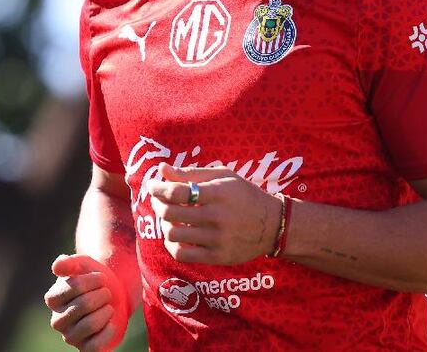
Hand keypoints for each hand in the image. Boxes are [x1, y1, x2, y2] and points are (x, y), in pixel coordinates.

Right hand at [45, 254, 129, 350]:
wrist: (114, 295)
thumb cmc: (94, 279)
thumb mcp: (82, 264)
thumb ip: (68, 262)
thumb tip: (57, 267)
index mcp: (52, 299)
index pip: (75, 286)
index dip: (93, 280)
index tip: (100, 277)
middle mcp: (57, 320)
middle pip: (84, 304)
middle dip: (102, 295)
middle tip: (106, 293)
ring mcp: (70, 337)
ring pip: (91, 324)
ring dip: (106, 311)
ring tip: (108, 306)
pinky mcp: (84, 349)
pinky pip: (96, 345)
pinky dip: (108, 331)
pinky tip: (110, 322)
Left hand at [146, 163, 281, 264]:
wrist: (273, 224)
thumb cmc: (243, 194)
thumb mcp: (223, 176)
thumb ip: (191, 173)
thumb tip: (162, 169)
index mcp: (218, 193)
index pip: (177, 192)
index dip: (158, 189)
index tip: (153, 186)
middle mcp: (218, 217)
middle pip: (170, 213)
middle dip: (158, 205)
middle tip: (158, 201)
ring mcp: (218, 239)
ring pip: (173, 234)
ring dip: (164, 225)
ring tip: (168, 219)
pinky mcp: (218, 256)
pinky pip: (183, 254)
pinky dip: (172, 245)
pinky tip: (175, 236)